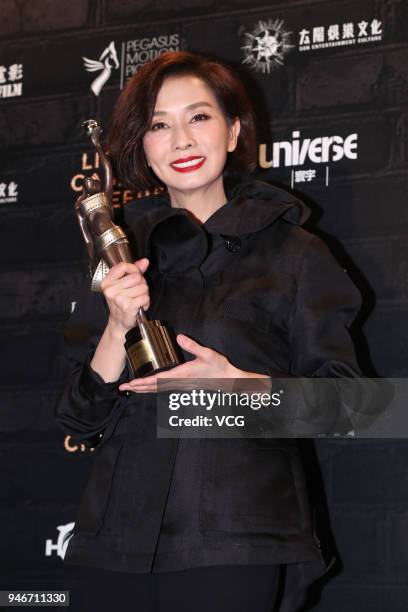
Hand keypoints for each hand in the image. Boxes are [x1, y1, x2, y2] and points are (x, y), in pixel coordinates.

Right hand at [102, 258, 149, 336]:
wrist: (119, 322)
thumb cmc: (121, 302)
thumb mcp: (124, 285)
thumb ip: (134, 271)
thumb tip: (145, 261)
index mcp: (107, 282)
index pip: (123, 266)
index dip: (134, 269)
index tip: (136, 275)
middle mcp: (111, 289)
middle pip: (137, 277)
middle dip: (141, 284)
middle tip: (136, 292)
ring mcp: (118, 298)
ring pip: (143, 287)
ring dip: (144, 294)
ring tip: (137, 300)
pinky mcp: (127, 306)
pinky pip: (145, 297)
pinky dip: (146, 302)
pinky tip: (140, 306)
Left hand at [118, 334, 268, 392]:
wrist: (228, 380)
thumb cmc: (218, 367)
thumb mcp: (207, 354)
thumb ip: (193, 346)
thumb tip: (180, 337)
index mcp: (182, 375)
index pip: (158, 380)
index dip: (143, 382)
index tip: (132, 383)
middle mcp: (178, 382)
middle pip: (154, 387)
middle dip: (137, 388)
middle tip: (122, 388)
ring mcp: (180, 385)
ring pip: (157, 389)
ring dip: (143, 389)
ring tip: (130, 388)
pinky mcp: (182, 385)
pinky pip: (163, 388)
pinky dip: (152, 388)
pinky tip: (147, 387)